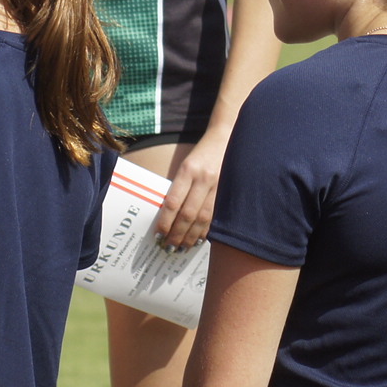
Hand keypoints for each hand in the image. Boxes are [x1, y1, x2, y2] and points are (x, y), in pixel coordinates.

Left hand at [153, 129, 227, 248]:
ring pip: (203, 218)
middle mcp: (203, 179)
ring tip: (181, 248)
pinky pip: (216, 216)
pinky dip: (206, 230)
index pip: (173, 203)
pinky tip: (199, 239)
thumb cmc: (202, 154)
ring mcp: (218, 186)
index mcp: (188, 170)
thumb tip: (167, 216)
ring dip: (191, 236)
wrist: (227, 138)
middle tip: (168, 247)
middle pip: (187, 214)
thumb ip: (179, 187)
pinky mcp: (228, 191)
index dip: (165, 222)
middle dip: (177, 234)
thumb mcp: (186, 166)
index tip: (158, 235)